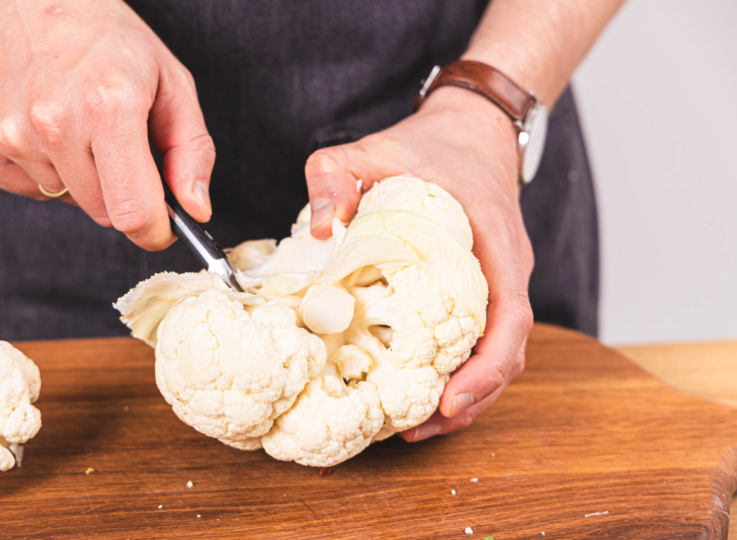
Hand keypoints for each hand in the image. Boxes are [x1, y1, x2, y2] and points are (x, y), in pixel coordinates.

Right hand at [0, 0, 213, 249]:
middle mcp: (55, 123)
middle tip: (121, 147)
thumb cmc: (108, 40)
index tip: (163, 227)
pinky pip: (32, 191)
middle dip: (124, 194)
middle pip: (105, 213)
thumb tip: (196, 211)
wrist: (29, 2)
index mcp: (110, 108)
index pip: (134, 212)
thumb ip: (192, 153)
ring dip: (85, 178)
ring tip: (82, 127)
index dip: (156, 232)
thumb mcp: (172, 84)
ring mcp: (12, 135)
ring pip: (70, 201)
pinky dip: (49, 172)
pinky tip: (50, 131)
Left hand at [305, 87, 533, 440]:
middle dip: (470, 400)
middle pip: (508, 353)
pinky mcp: (482, 290)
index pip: (512, 318)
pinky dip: (456, 372)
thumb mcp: (375, 148)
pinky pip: (479, 340)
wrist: (469, 133)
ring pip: (496, 355)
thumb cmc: (431, 145)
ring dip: (464, 396)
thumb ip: (338, 173)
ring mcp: (499, 283)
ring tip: (413, 427)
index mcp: (496, 243)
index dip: (488, 368)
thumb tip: (320, 230)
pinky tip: (417, 390)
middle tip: (414, 430)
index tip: (451, 400)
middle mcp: (507, 271)